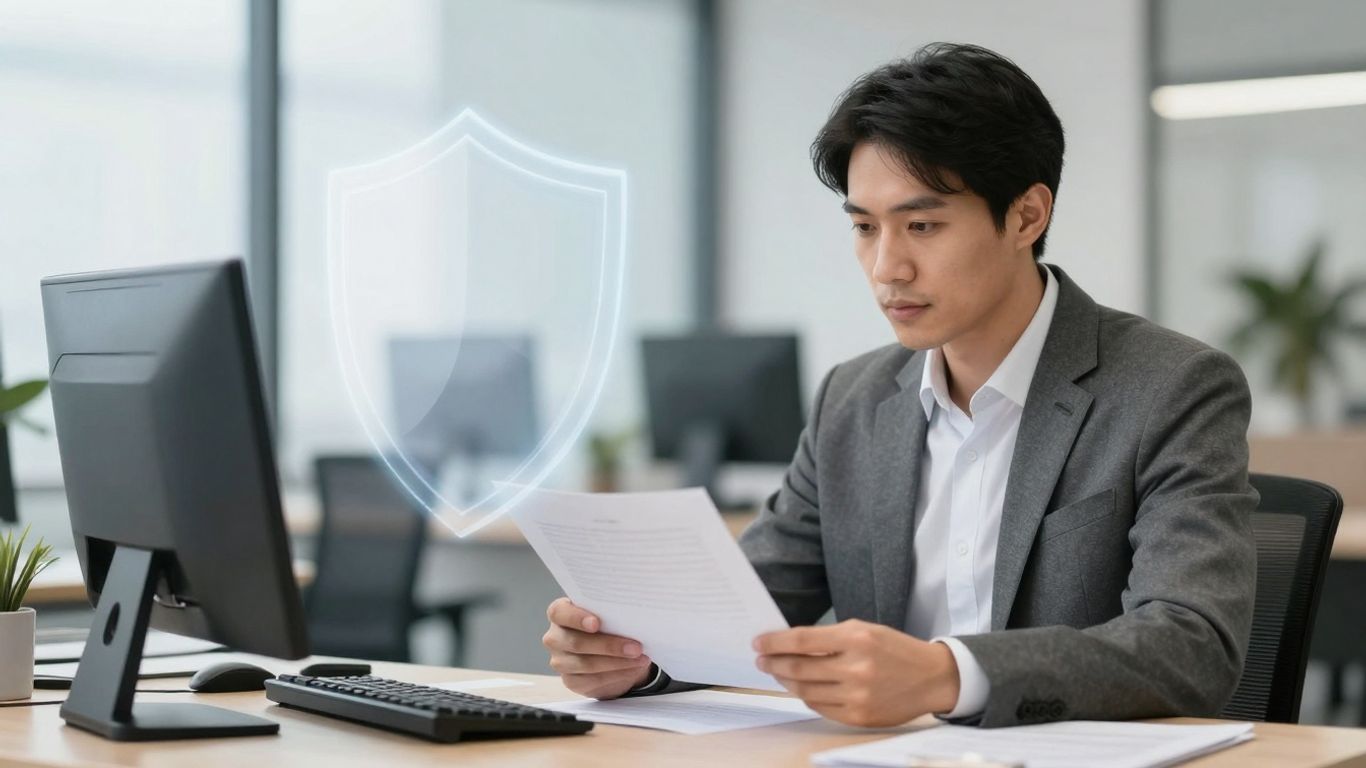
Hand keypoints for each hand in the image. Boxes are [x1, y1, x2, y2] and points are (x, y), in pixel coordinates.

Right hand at [542, 597, 653, 698]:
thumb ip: (611, 613)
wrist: (610, 652)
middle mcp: (555, 637)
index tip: (596, 623)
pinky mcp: (571, 681)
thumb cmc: (607, 625)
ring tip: (640, 658)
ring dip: (617, 662)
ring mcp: (560, 661)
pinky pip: (592, 680)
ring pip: (586, 664)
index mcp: (560, 613)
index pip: (559, 613)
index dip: (576, 618)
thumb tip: (632, 617)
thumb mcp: (608, 615)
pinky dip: (616, 674)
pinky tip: (632, 669)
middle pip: (576, 642)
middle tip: (636, 647)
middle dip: (609, 645)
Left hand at [753, 619, 960, 726]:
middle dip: (773, 663)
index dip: (774, 642)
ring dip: (786, 681)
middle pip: (799, 668)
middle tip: (761, 659)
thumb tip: (789, 645)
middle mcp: (856, 668)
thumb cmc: (895, 649)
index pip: (802, 641)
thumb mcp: (864, 630)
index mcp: (857, 639)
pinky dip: (806, 696)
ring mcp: (857, 696)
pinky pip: (820, 707)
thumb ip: (828, 637)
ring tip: (778, 672)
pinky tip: (801, 687)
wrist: (932, 677)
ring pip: (806, 690)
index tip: (758, 643)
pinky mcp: (859, 716)